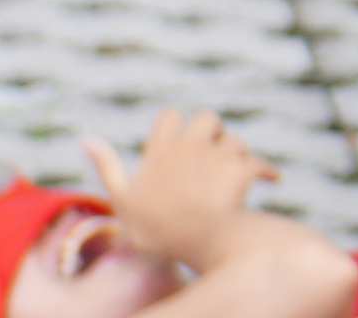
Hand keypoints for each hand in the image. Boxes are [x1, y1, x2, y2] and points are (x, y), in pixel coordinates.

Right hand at [81, 109, 273, 268]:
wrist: (192, 241)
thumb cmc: (152, 226)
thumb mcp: (121, 198)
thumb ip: (107, 166)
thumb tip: (86, 138)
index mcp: (161, 150)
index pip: (170, 116)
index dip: (175, 127)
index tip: (175, 146)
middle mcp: (192, 145)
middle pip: (208, 117)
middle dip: (212, 133)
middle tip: (208, 160)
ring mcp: (219, 155)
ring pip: (236, 139)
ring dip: (236, 154)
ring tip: (231, 178)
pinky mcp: (244, 168)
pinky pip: (260, 163)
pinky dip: (265, 171)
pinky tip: (271, 179)